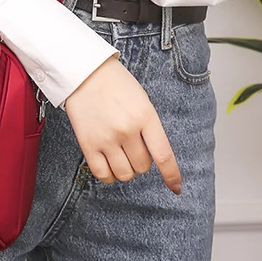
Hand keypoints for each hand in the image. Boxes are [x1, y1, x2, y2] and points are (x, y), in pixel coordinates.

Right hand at [63, 56, 181, 194]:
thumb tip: (155, 156)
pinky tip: (110, 164)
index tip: (176, 187)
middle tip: (134, 148)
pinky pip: (103, 175)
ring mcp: (107, 138)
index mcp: (145, 116)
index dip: (171, 175)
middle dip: (142, 162)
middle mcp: (127, 130)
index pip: (163, 155)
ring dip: (127, 170)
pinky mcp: (88, 144)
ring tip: (122, 156)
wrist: (85, 73)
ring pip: (125, 174)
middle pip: (143, 166)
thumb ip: (149, 127)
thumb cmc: (116, 84)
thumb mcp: (142, 101)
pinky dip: (109, 175)